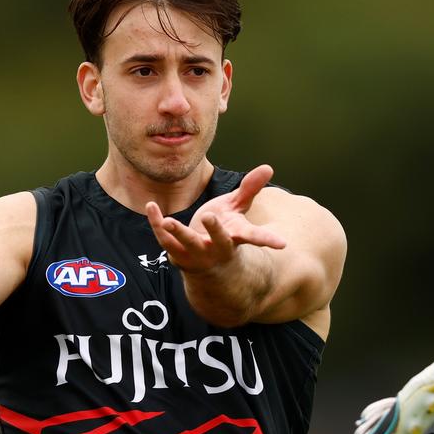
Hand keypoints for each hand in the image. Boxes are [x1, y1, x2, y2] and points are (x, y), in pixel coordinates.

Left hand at [145, 164, 286, 273]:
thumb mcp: (237, 210)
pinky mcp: (176, 254)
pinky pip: (164, 238)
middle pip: (218, 241)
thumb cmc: (225, 232)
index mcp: (235, 237)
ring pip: (186, 244)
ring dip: (178, 232)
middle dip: (214, 230)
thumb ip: (249, 189)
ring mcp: (196, 254)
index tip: (282, 244)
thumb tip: (268, 167)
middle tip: (211, 216)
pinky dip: (156, 222)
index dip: (268, 240)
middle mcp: (217, 249)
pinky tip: (151, 205)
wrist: (205, 266)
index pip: (254, 238)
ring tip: (170, 220)